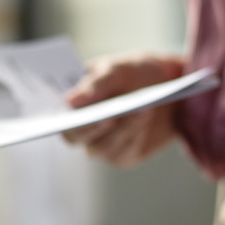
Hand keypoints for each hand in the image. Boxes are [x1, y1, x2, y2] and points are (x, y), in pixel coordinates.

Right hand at [62, 53, 185, 167]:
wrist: (164, 86)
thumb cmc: (131, 74)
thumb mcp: (116, 69)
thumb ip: (95, 83)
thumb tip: (70, 101)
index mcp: (73, 107)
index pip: (60, 121)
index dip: (65, 120)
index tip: (77, 112)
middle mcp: (83, 130)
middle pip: (77, 138)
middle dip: (94, 127)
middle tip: (111, 116)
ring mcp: (103, 146)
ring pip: (105, 146)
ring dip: (123, 128)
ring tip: (141, 109)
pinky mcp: (125, 155)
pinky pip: (127, 150)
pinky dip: (136, 133)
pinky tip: (145, 118)